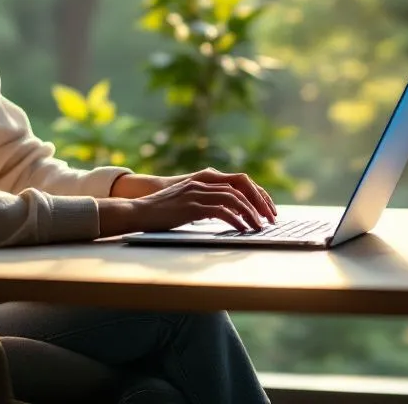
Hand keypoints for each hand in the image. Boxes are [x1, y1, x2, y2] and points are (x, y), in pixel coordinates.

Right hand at [111, 169, 276, 223]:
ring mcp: (197, 193)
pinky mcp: (192, 206)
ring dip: (250, 213)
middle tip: (269, 218)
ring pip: (233, 198)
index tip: (266, 208)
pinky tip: (242, 229)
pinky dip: (235, 220)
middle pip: (240, 187)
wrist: (138, 211)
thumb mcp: (187, 202)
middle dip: (259, 202)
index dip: (256, 193)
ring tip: (258, 226)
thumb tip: (227, 214)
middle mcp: (202, 182)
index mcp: (203, 179)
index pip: (238, 180)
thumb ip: (206, 203)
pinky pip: (221, 211)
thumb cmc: (161, 211)